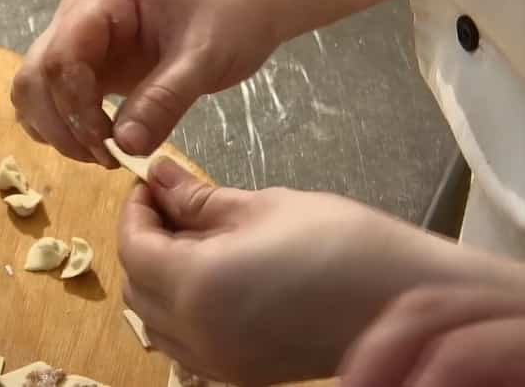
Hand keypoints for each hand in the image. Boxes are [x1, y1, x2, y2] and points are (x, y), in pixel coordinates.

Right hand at [11, 0, 284, 164]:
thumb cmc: (236, 9)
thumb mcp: (205, 57)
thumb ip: (164, 101)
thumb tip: (126, 147)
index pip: (60, 59)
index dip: (74, 111)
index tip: (108, 147)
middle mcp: (81, 12)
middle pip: (36, 75)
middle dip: (61, 125)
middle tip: (105, 157)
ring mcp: (85, 35)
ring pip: (39, 87)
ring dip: (59, 127)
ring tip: (105, 153)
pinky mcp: (97, 58)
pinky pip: (62, 93)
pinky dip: (70, 122)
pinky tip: (104, 140)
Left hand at [118, 158, 524, 385]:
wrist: (409, 303)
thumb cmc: (344, 243)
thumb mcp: (264, 207)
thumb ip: (198, 198)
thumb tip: (160, 177)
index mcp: (198, 287)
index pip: (134, 248)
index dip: (134, 211)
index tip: (149, 182)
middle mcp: (198, 335)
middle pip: (136, 287)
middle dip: (142, 241)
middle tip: (169, 204)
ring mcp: (218, 363)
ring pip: (153, 321)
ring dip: (155, 277)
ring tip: (188, 237)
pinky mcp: (240, 373)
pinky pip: (183, 343)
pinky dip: (177, 309)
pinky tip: (208, 276)